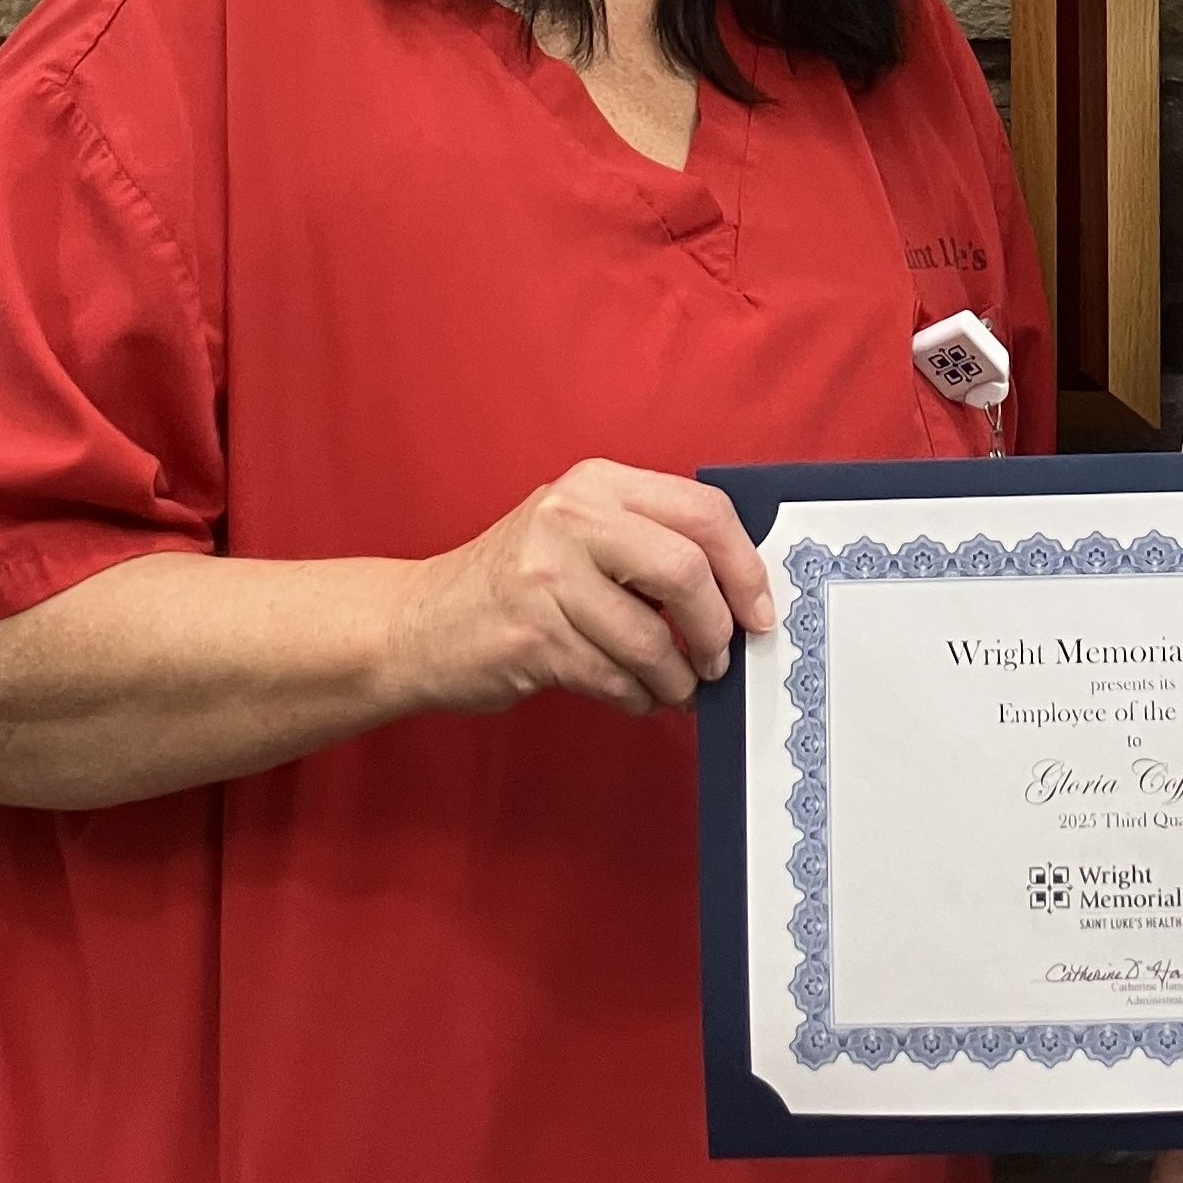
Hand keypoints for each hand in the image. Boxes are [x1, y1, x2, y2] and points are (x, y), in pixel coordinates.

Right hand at [386, 459, 775, 717]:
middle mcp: (571, 518)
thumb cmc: (520, 582)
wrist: (421, 623)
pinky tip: (635, 696)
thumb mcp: (582, 533)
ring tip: (674, 688)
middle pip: (686, 572)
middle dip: (716, 629)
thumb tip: (744, 591)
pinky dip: (638, 698)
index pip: (704, 512)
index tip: (761, 612)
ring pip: (651, 640)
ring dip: (676, 679)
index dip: (746, 568)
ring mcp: (546, 577)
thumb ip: (652, 541)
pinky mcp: (531, 637)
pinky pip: (615, 678)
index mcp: (598, 484)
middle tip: (719, 660)